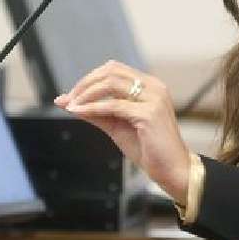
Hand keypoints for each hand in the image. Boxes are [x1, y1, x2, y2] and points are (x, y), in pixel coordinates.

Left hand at [53, 60, 190, 204]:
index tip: (72, 95)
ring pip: (111, 84)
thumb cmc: (148, 148)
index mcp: (149, 86)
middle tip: (68, 99)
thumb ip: (95, 112)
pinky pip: (114, 105)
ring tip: (72, 106)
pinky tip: (79, 113)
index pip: (114, 69)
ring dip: (86, 93)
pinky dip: (93, 108)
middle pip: (111, 71)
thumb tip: (66, 102)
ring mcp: (153, 98)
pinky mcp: (149, 114)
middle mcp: (154, 87)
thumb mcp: (116, 126)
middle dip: (85, 83)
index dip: (90, 79)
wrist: (171, 170)